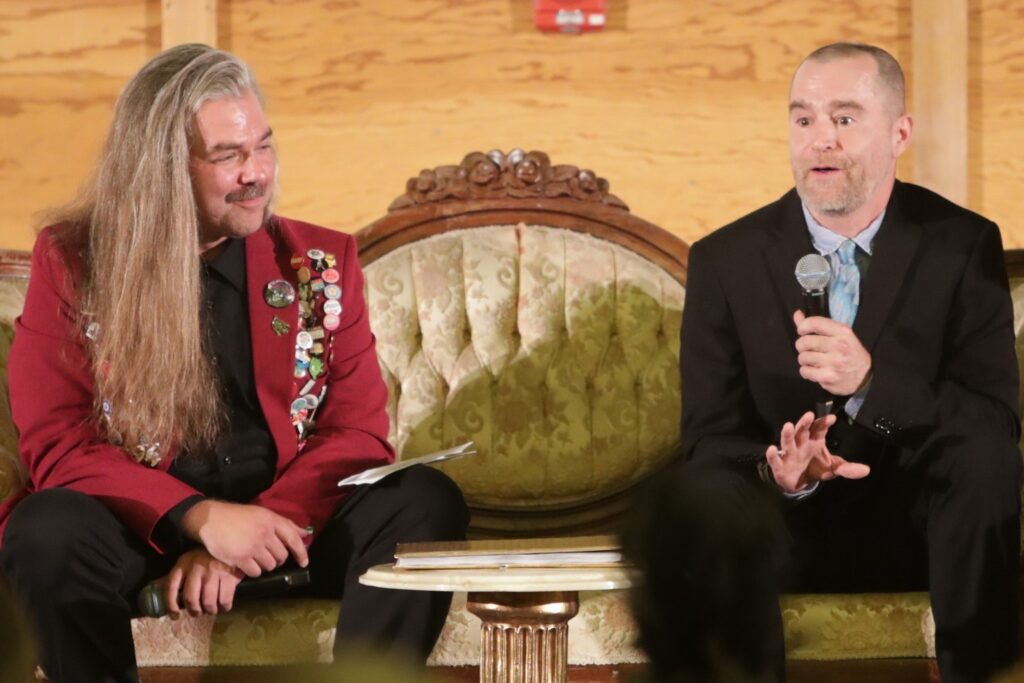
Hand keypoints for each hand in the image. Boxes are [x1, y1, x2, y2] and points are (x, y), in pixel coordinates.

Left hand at [163, 548, 242, 617]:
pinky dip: (224, 607)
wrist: (234, 543)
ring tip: (212, 610)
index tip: (175, 615)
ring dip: (210, 610)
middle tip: (198, 613)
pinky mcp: (229, 576)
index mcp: (184, 563)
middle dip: (194, 611)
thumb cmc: (210, 555)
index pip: (171, 587)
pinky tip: (224, 606)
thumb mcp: (192, 560)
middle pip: (191, 598)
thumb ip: (183, 576)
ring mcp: (214, 571)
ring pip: (208, 602)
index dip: (171, 605)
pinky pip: (224, 599)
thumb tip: (175, 601)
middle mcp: (197, 567)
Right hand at [181, 501, 308, 576]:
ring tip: (255, 558)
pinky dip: (252, 571)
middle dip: (277, 559)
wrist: (211, 520)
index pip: (293, 538)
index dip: (301, 552)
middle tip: (267, 556)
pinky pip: (255, 572)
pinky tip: (246, 564)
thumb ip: (284, 524)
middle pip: (282, 556)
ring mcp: (253, 546)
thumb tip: (305, 533)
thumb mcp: (262, 514)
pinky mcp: (240, 558)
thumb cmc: (238, 516)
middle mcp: (265, 533)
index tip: (304, 562)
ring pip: (270, 566)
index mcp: (271, 520)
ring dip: (264, 566)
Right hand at [765, 411, 869, 492]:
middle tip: (809, 414)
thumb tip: (867, 470)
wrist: (799, 483)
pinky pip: (775, 459)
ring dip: (788, 434)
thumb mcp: (834, 468)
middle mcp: (801, 444)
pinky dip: (773, 455)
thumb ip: (848, 469)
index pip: (819, 429)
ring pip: (788, 441)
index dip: (824, 423)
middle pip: (802, 431)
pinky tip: (772, 449)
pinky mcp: (780, 465)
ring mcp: (790, 454)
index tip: (832, 418)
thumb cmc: (816, 468)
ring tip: (788, 426)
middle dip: (804, 423)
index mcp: (814, 441)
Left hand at [793, 310, 871, 395]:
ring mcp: (834, 363)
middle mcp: (839, 346)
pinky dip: (806, 371)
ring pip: (803, 357)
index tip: (801, 330)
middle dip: (801, 345)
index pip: (815, 323)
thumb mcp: (840, 335)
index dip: (802, 326)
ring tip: (813, 360)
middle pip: (805, 341)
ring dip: (804, 359)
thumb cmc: (850, 353)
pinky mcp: (828, 377)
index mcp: (843, 332)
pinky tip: (815, 370)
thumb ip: (817, 325)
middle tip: (808, 349)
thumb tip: (798, 315)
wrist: (864, 376)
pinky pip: (804, 371)